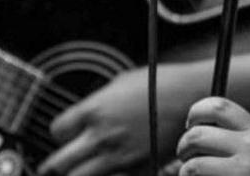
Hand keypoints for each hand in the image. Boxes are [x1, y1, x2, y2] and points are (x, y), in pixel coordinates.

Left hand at [40, 64, 198, 174]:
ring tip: (79, 170)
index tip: (66, 134)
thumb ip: (98, 102)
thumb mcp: (121, 82)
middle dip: (55, 164)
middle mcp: (102, 136)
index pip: (57, 131)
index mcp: (94, 110)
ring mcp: (120, 156)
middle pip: (58, 163)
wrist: (194, 97)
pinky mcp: (138, 169)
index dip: (60, 133)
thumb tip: (86, 114)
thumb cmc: (161, 83)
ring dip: (77, 174)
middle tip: (55, 165)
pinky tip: (110, 170)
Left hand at [176, 97, 249, 175]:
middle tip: (184, 154)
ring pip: (194, 166)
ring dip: (185, 171)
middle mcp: (249, 149)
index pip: (218, 107)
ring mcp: (243, 173)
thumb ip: (248, 135)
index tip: (191, 123)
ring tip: (190, 174)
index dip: (196, 111)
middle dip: (183, 146)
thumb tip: (215, 129)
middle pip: (197, 135)